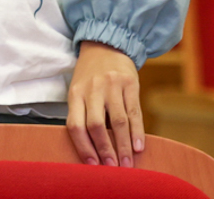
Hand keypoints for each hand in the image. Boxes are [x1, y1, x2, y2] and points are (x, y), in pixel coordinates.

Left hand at [66, 40, 143, 166]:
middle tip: (112, 169)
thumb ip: (82, 114)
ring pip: (118, 122)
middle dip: (105, 151)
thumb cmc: (90, 75)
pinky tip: (138, 147)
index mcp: (75, 93)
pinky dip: (137, 132)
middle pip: (97, 126)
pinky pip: (134, 112)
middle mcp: (92, 89)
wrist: (107, 44)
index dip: (83, 148)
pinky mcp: (130, 83)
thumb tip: (91, 150)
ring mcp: (112, 85)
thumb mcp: (79, 89)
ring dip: (123, 146)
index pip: (76, 125)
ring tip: (126, 164)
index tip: (91, 165)